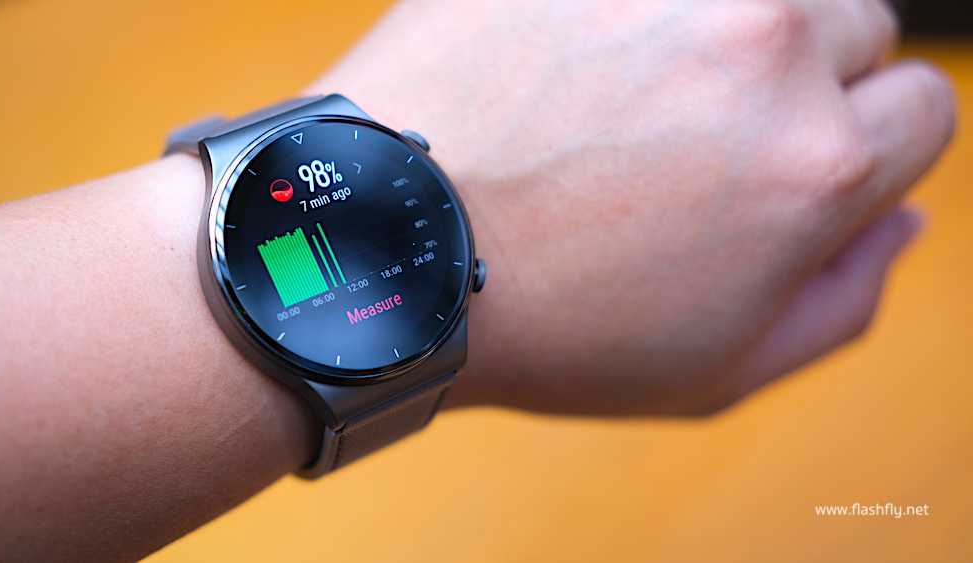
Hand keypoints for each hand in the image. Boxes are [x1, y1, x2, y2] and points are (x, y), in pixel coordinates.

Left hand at [311, 0, 953, 414]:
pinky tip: (581, 67)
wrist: (391, 250)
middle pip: (855, 30)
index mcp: (814, 160)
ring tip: (638, 101)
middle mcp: (761, 46)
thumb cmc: (545, 325)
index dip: (864, 149)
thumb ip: (842, 299)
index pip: (921, 110)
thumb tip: (899, 220)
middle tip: (706, 142)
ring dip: (731, 34)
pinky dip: (636, 14)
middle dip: (807, 85)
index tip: (793, 171)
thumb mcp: (715, 369)